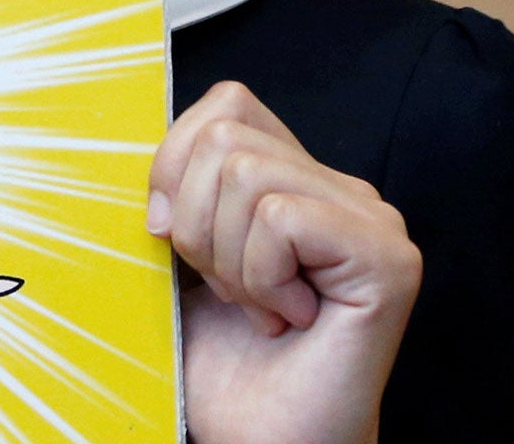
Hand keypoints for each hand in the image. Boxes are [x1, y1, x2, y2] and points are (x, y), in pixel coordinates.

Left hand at [150, 81, 420, 443]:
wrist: (261, 442)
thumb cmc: (221, 363)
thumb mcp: (176, 254)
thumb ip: (169, 189)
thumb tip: (125, 140)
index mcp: (296, 179)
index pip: (225, 103)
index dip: (176, 164)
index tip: (177, 242)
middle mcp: (343, 189)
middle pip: (224, 134)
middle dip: (195, 221)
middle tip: (229, 291)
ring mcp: (374, 220)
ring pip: (244, 171)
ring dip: (227, 258)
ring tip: (259, 308)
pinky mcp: (388, 258)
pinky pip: (278, 218)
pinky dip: (259, 276)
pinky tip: (287, 318)